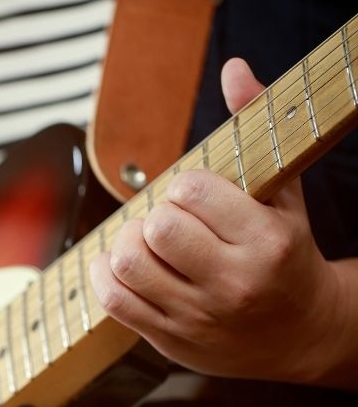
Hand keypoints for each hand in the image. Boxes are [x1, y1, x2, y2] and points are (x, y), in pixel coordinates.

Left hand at [89, 58, 343, 382]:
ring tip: (147, 242)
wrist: (302, 336)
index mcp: (267, 242)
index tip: (196, 195)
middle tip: (171, 220)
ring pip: (129, 263)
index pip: (192, 192)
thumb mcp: (284, 194)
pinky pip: (113, 300)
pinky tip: (122, 263)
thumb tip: (234, 67)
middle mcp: (233, 283)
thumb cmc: (288, 255)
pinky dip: (105, 274)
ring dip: (128, 243)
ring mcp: (198, 317)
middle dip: (157, 214)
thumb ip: (256, 127)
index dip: (185, 186)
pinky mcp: (169, 339)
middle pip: (157, 229)